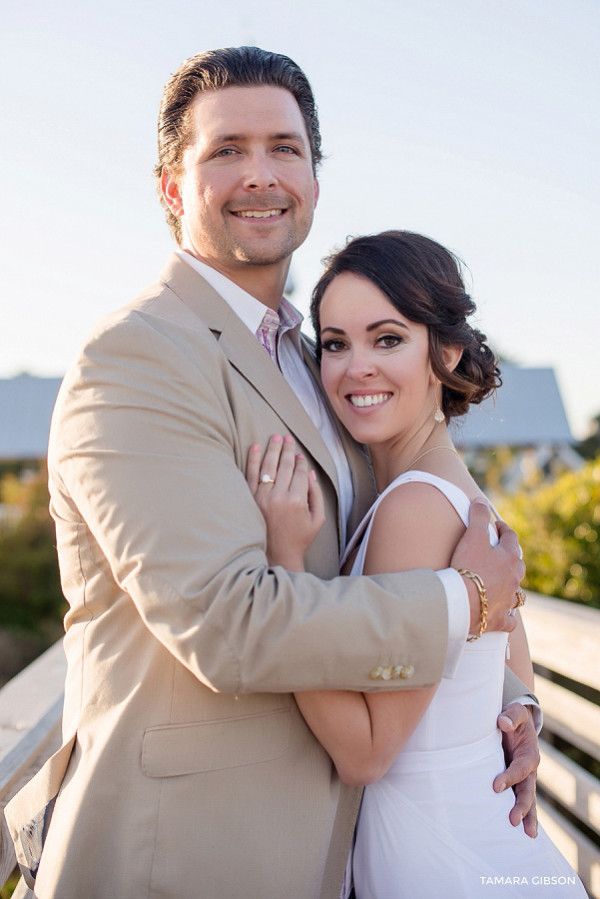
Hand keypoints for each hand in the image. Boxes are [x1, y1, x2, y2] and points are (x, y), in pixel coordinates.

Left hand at [246, 435, 324, 570]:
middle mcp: (279, 497)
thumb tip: (308, 472)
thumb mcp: (317, 518)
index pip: (299, 472)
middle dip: (287, 449)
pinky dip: (253, 460)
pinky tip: (255, 448)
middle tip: (287, 437)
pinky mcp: (250, 500)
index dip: (300, 461)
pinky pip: (250, 476)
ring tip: (275, 437)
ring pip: (267, 467)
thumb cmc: (300, 537)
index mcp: (298, 500)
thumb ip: (316, 494)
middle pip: (284, 466)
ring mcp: (262, 498)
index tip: (300, 455)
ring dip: (271, 449)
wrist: (277, 554)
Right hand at [451, 499, 524, 633]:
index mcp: (509, 558)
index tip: (497, 526)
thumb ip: (477, 516)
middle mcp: (514, 579)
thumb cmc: (468, 567)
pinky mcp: (500, 619)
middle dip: (511, 557)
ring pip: (517, 592)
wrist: (463, 601)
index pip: (511, 538)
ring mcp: (508, 600)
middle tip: (500, 553)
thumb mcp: (472, 536)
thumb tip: (481, 500)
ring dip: (512, 586)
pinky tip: (505, 615)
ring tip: (504, 583)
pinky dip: (508, 616)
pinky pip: (509, 619)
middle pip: (517, 565)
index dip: (504, 529)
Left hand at [494, 702, 538, 837]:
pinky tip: (519, 832)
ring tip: (527, 834)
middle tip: (513, 820)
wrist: (515, 723)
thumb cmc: (513, 718)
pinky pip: (520, 800)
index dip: (509, 778)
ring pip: (528, 800)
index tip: (496, 787)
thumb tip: (503, 722)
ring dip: (526, 816)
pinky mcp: (516, 783)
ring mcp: (524, 779)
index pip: (519, 769)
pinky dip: (522, 814)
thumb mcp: (515, 712)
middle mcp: (529, 770)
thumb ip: (511, 716)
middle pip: (528, 791)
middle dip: (522, 806)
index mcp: (529, 754)